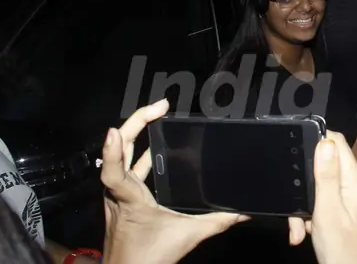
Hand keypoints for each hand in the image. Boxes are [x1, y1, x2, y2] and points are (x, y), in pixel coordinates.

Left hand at [101, 99, 248, 263]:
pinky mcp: (121, 202)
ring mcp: (117, 198)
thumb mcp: (188, 237)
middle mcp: (119, 195)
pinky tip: (156, 152)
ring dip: (137, 137)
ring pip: (121, 159)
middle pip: (117, 152)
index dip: (112, 151)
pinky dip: (139, 156)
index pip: (112, 172)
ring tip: (157, 118)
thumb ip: (218, 222)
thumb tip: (244, 211)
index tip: (115, 130)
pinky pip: (126, 171)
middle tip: (160, 107)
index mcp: (130, 200)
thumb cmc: (148, 260)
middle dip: (136, 124)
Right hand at [288, 132, 356, 263]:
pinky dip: (311, 216)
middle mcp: (356, 185)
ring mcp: (351, 198)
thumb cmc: (341, 249)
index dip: (317, 140)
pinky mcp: (345, 210)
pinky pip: (324, 203)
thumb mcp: (328, 210)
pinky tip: (306, 231)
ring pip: (321, 187)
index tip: (297, 147)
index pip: (338, 144)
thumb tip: (325, 142)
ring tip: (300, 228)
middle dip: (306, 183)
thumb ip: (326, 176)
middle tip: (295, 207)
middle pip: (326, 166)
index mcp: (355, 181)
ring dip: (306, 205)